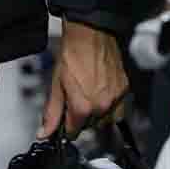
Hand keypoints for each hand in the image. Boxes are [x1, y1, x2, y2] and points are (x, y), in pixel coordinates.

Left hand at [39, 22, 127, 139]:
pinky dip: (109, 105)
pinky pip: (118, 108)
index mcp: (83, 107)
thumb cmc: (73, 55)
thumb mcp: (56, 86)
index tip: (64, 120)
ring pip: (105, 120)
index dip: (66, 127)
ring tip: (88, 97)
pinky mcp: (124, 90)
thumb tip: (45, 133)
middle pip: (89, 127)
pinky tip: (100, 93)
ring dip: (96, 115)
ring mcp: (115, 98)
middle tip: (74, 101)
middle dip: (80, 119)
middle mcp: (101, 106)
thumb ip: (52, 113)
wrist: (89, 35)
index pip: (73, 132)